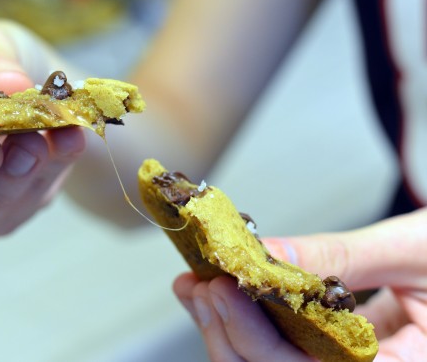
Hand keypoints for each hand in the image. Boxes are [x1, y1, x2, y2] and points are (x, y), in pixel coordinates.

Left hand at [173, 207, 426, 360]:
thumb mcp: (412, 250)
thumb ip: (343, 257)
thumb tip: (271, 256)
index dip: (256, 340)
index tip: (221, 291)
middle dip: (228, 334)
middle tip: (198, 285)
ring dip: (226, 329)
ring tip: (196, 286)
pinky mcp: (333, 352)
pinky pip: (282, 348)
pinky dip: (244, 322)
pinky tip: (217, 293)